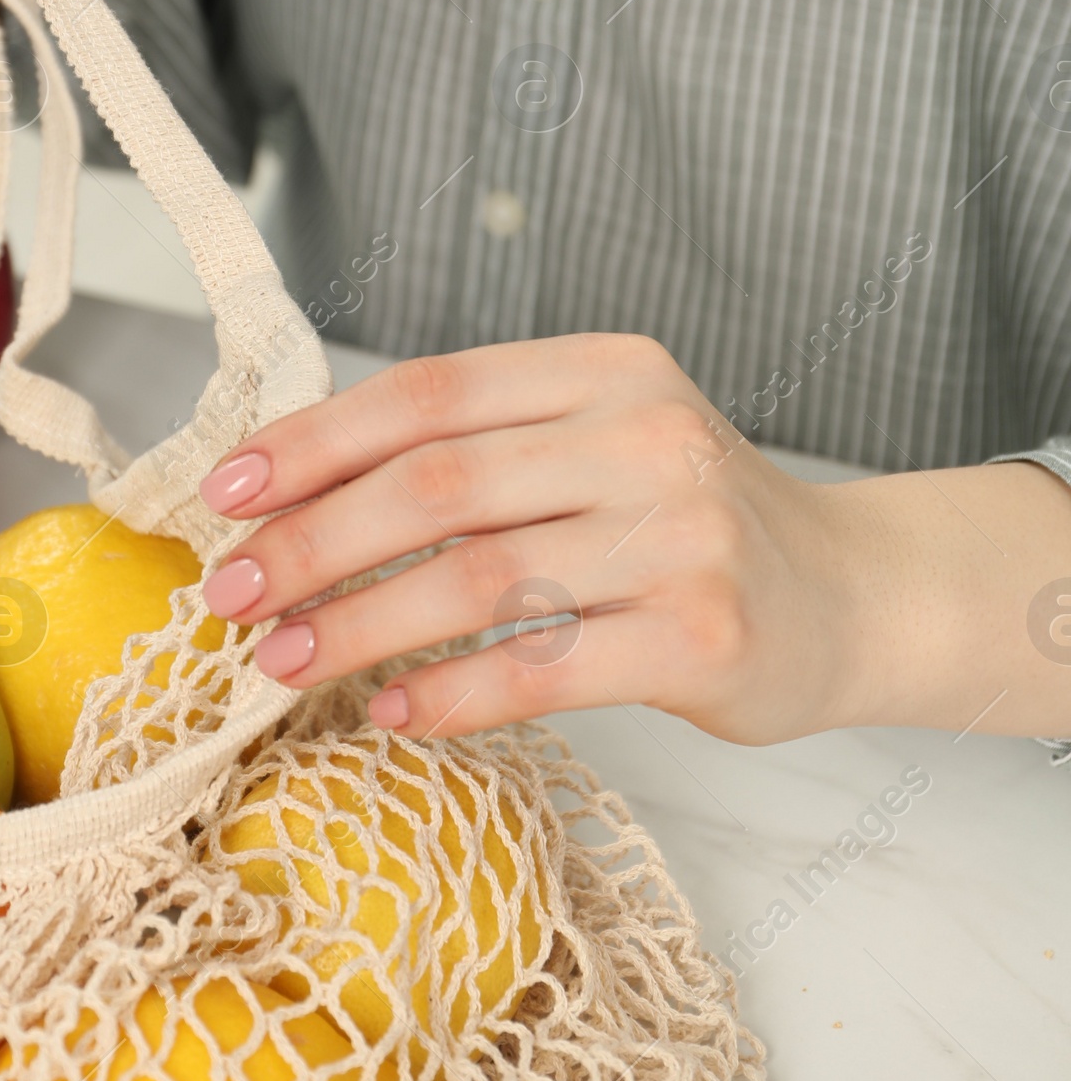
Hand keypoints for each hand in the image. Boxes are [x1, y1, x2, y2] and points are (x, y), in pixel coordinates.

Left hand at [198, 335, 1070, 743]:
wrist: (852, 596)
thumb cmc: (689, 524)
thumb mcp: (600, 444)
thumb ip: (482, 452)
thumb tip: (294, 495)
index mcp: (603, 369)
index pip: (428, 392)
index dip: (314, 441)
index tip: (229, 492)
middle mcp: (644, 436)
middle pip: (437, 482)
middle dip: (313, 539)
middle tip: (230, 590)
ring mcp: (681, 535)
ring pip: (476, 576)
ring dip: (358, 623)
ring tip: (279, 659)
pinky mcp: (703, 635)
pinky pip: (540, 667)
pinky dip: (448, 694)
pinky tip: (387, 710)